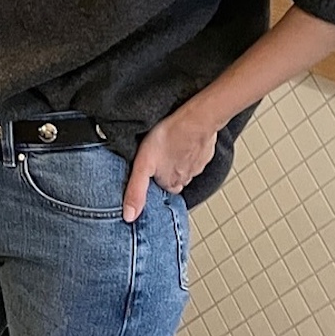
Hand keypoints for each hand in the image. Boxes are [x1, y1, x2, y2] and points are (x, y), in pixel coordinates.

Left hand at [122, 103, 218, 222]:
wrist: (196, 119)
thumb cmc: (169, 137)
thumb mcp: (143, 165)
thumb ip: (136, 191)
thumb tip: (129, 216)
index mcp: (172, 184)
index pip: (163, 189)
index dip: (155, 180)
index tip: (150, 171)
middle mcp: (187, 177)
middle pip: (174, 179)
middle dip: (167, 170)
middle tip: (158, 157)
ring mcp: (198, 164)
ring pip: (185, 166)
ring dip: (178, 159)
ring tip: (169, 146)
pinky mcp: (205, 150)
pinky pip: (196, 153)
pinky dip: (190, 148)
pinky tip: (182, 139)